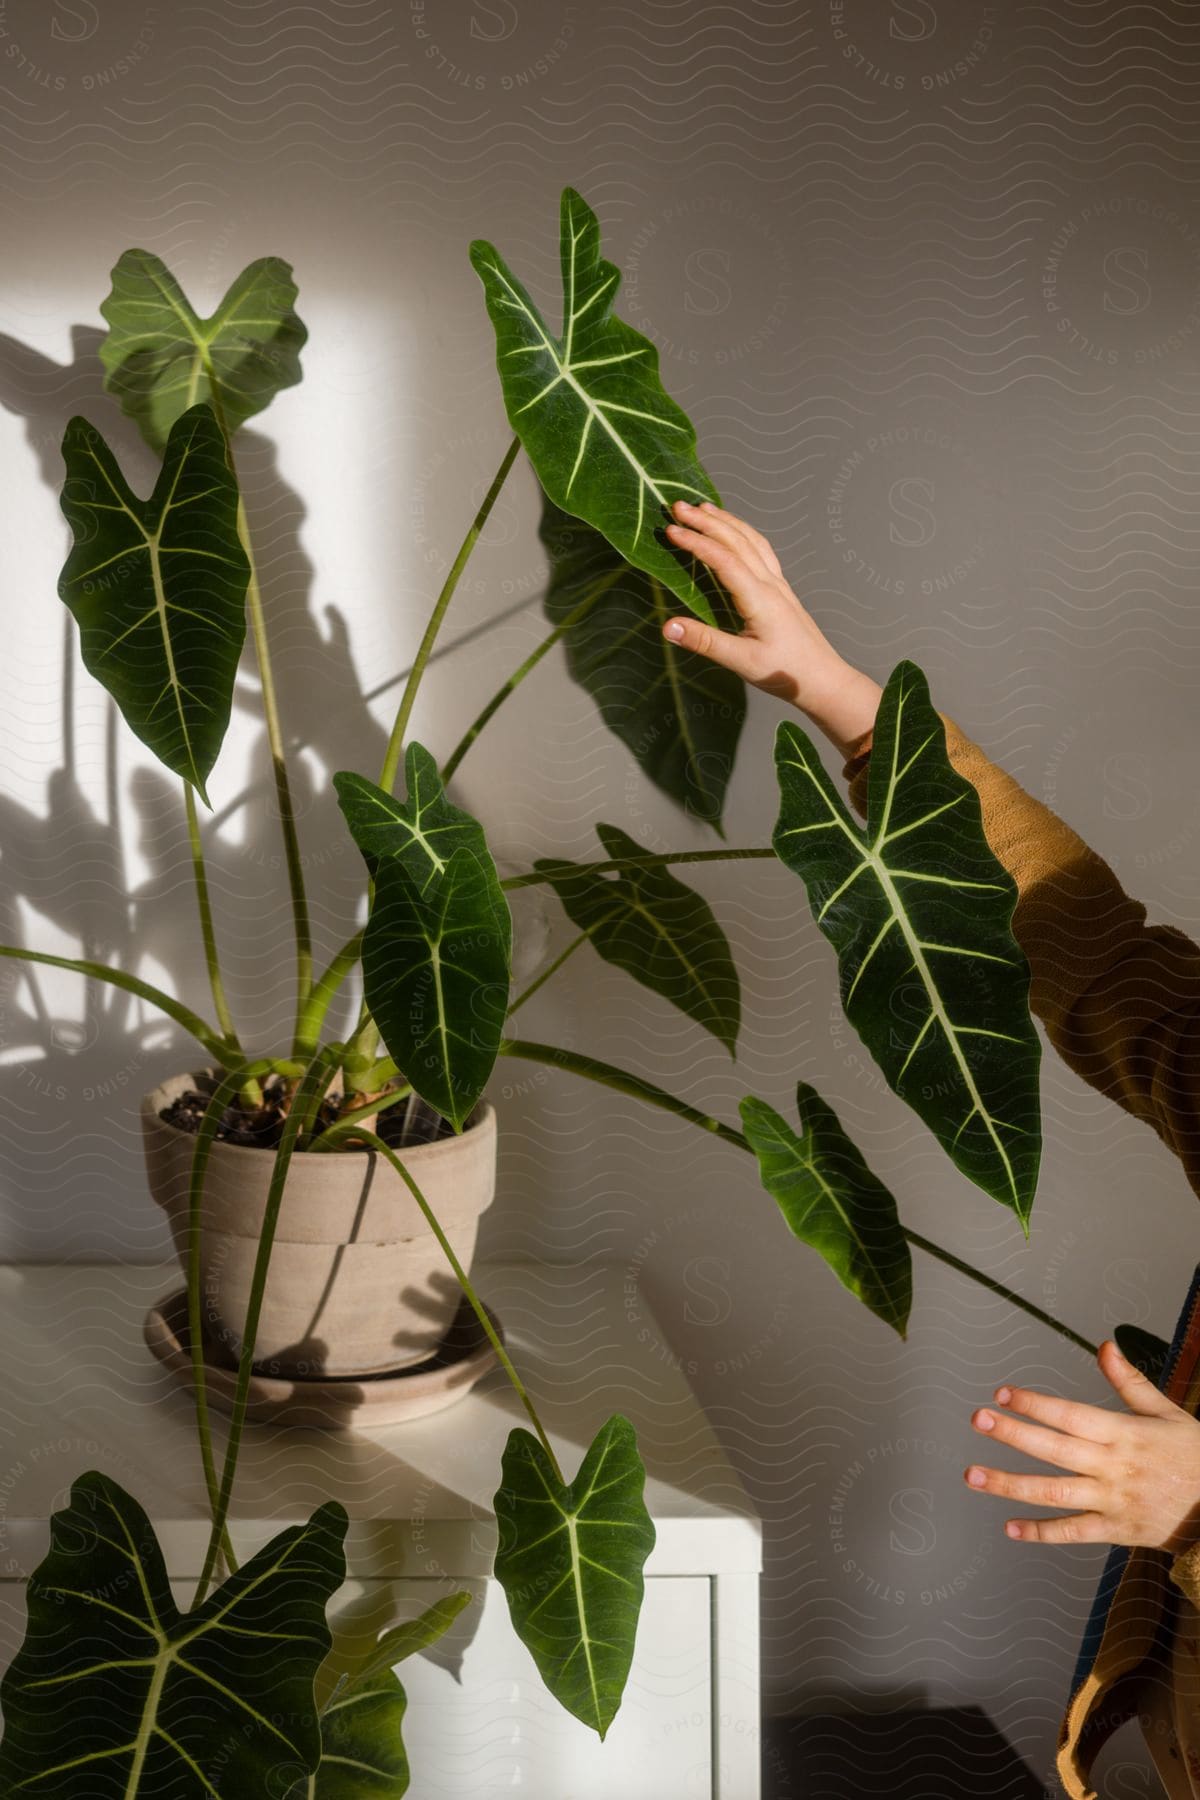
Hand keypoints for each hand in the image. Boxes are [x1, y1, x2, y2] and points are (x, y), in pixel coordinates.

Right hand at [661, 498, 882, 760]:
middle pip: (737, 540)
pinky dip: (742, 533)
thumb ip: (705, 642)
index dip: (697, 542)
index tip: (671, 530)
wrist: (823, 678)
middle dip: (707, 521)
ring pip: (751, 540)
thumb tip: (667, 627)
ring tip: (702, 508)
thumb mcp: (741, 661)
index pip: (724, 560)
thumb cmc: (784, 672)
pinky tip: (734, 531)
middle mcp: (770, 583)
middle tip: (678, 506)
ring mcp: (778, 583)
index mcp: (759, 598)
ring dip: (726, 521)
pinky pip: (761, 550)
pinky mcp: (781, 589)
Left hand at [964, 1339, 1199, 1553]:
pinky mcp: (1119, 1532)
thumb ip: (1129, 1382)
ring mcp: (1114, 1502)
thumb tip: (1104, 1345)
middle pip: (1055, 1449)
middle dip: (1013, 1434)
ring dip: (1011, 1485)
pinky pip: (1074, 1532)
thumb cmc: (1194, 1455)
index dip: (1036, 1404)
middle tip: (978, 1419)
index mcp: (1124, 1434)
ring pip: (1056, 1492)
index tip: (1002, 1393)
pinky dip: (1042, 1532)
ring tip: (973, 1475)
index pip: (1071, 1415)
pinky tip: (1011, 1527)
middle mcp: (1114, 1467)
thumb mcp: (1167, 1413)